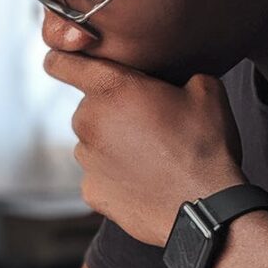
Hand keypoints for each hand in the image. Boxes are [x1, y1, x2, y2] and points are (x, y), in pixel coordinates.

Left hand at [45, 50, 246, 245]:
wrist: (205, 206)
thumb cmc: (205, 145)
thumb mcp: (206, 91)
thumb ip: (180, 73)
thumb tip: (179, 80)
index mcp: (110, 87)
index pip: (60, 63)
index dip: (62, 61)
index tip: (67, 65)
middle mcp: (88, 120)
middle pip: (89, 107)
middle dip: (112, 111)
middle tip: (148, 124)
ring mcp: (86, 159)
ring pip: (93, 142)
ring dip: (113, 145)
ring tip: (151, 157)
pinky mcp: (90, 190)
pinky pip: (98, 175)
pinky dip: (115, 177)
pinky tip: (144, 181)